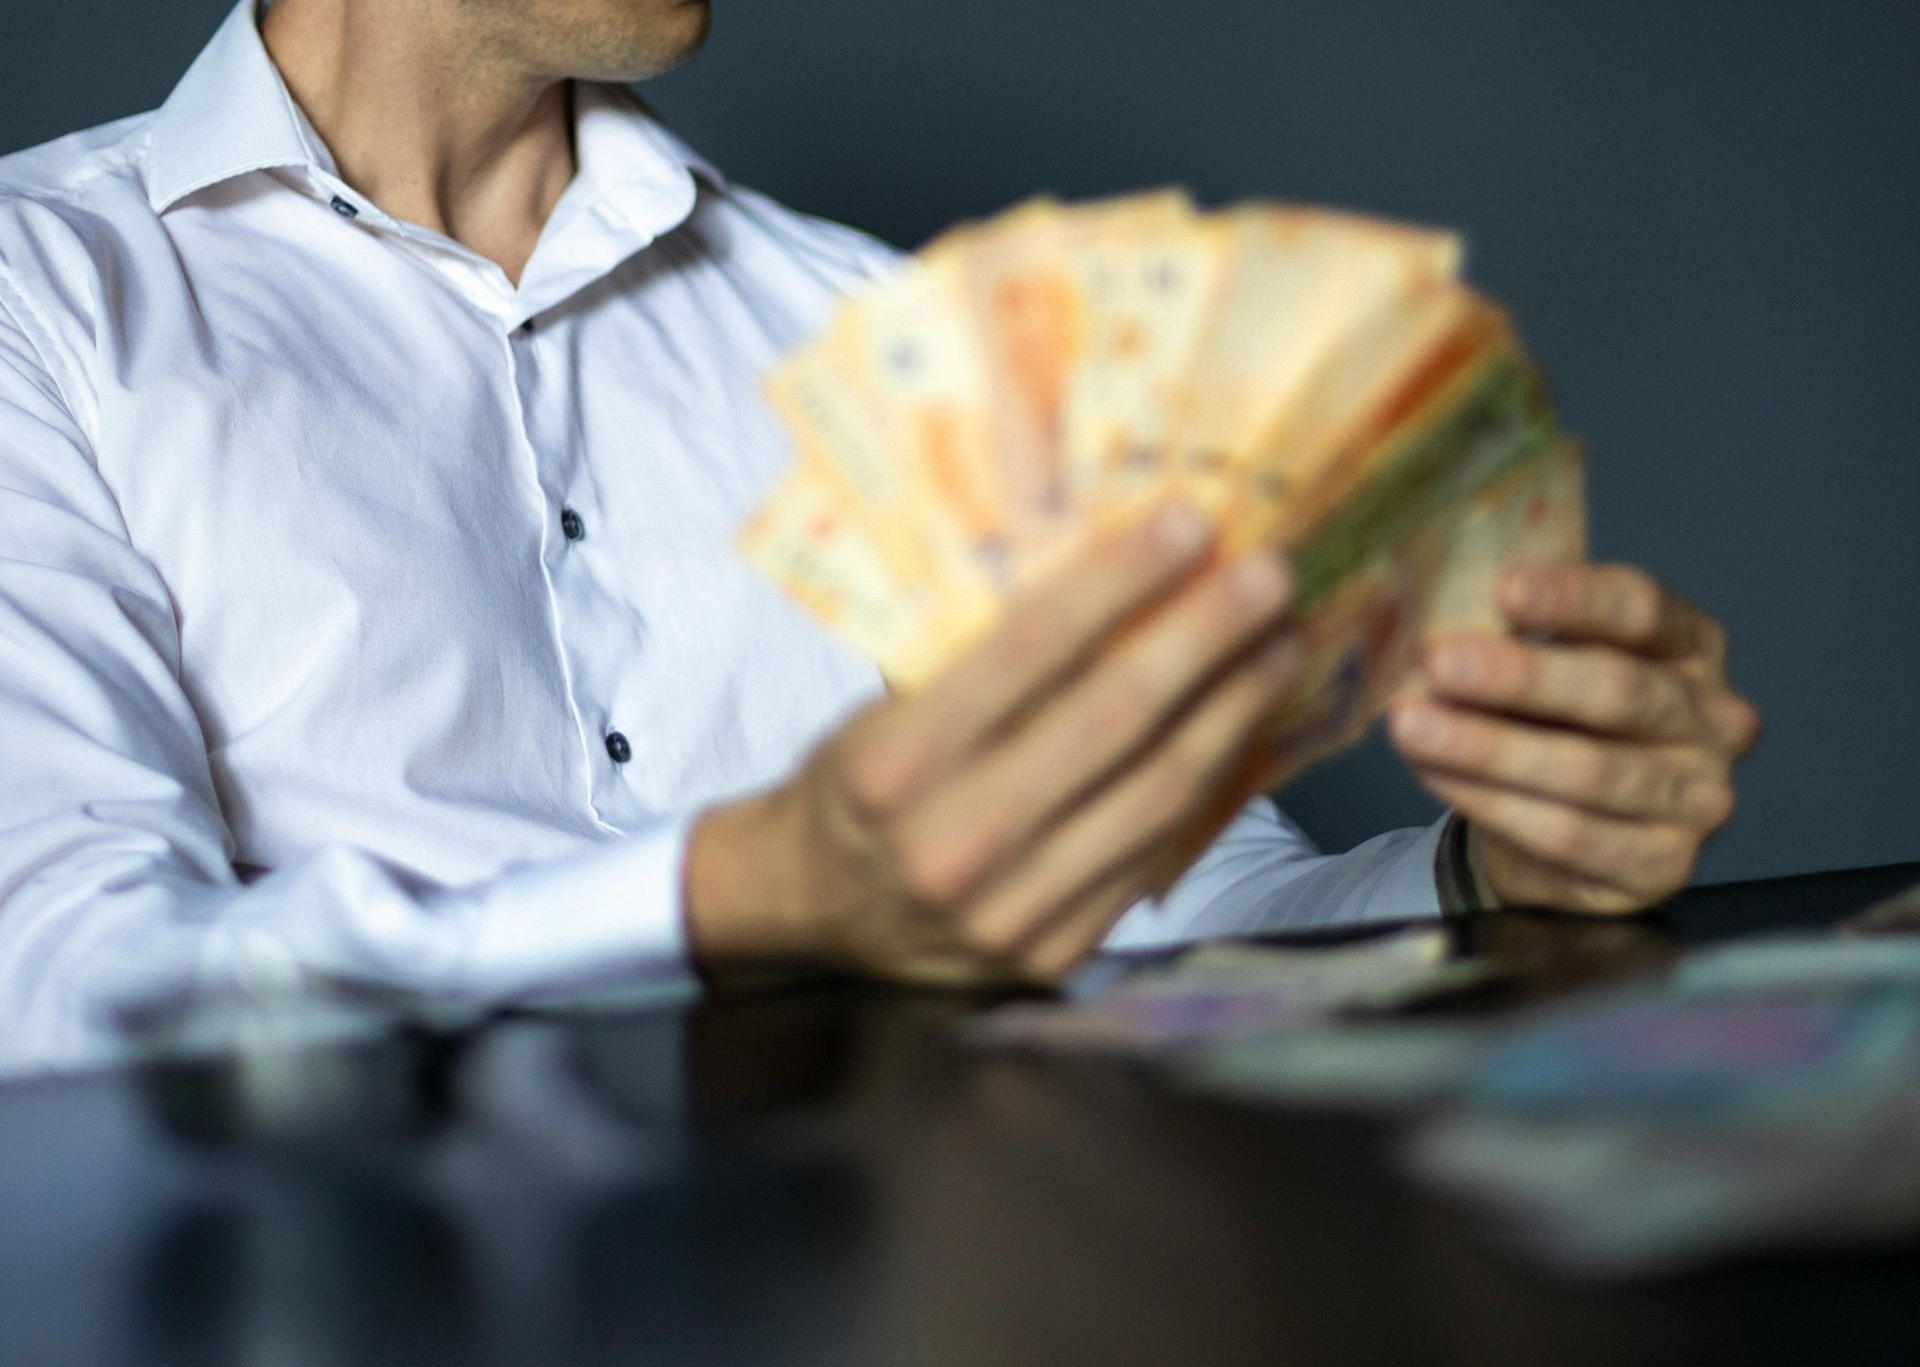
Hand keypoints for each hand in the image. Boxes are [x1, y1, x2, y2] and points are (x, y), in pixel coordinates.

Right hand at [687, 506, 1302, 985]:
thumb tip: (1104, 561)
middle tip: (1269, 575)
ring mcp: (1007, 912)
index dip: (1118, 581)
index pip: (1027, 651)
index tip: (1190, 523)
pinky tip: (1235, 730)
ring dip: (1230, 711)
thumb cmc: (857, 782)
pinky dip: (1205, 785)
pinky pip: (1151, 854)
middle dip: (1203, 637)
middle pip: (1111, 721)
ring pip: (1153, 795)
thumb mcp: (884, 706)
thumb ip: (976, 656)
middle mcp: (952, 844)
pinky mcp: (1052, 954)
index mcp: (893, 765)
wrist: (818, 910)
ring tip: (1277, 647)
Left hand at [1388, 563, 1760, 913]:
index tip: (1502, 590)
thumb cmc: (1553, 727)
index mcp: (1691, 646)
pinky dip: (1493, 802)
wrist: (1558, 835)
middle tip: (1439, 661)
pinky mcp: (1664, 864)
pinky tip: (1438, 774)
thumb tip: (1440, 625)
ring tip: (1414, 726)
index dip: (1574, 597)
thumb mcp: (1546, 669)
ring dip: (1489, 748)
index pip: (1643, 608)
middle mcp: (1713, 718)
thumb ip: (1516, 643)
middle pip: (1618, 690)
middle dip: (1520, 676)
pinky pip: (1569, 834)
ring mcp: (1699, 796)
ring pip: (1589, 770)